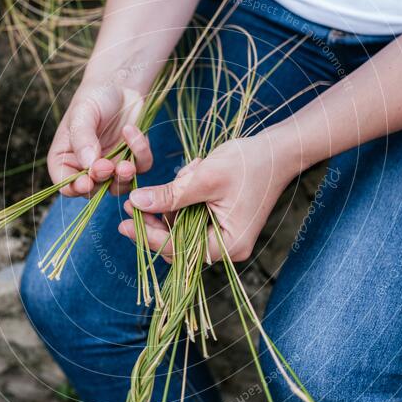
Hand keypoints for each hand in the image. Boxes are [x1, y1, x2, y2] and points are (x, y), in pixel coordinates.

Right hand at [47, 77, 153, 196]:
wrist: (120, 83)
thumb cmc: (94, 96)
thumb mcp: (82, 113)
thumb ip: (83, 139)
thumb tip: (88, 165)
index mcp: (66, 158)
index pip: (66, 184)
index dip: (75, 188)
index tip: (87, 182)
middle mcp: (87, 167)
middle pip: (93, 190)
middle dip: (102, 181)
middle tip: (108, 167)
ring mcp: (111, 166)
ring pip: (119, 186)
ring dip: (124, 177)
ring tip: (127, 163)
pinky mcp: (133, 159)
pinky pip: (140, 167)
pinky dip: (140, 153)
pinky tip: (131, 130)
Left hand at [118, 133, 295, 262]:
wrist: (278, 151)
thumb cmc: (248, 163)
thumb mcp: (204, 178)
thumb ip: (170, 194)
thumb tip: (135, 202)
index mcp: (228, 245)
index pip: (178, 249)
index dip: (147, 237)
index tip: (123, 223)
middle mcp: (227, 248)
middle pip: (177, 244)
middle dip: (154, 222)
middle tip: (129, 204)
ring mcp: (225, 236)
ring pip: (181, 231)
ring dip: (170, 207)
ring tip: (181, 176)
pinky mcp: (222, 223)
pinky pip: (192, 220)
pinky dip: (183, 201)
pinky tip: (189, 175)